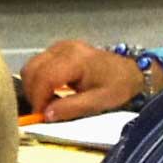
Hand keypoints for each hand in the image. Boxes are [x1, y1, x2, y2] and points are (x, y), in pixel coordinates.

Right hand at [18, 42, 139, 122]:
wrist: (131, 71)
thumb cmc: (118, 86)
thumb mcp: (99, 102)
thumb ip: (71, 108)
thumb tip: (45, 115)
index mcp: (75, 59)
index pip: (44, 77)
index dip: (38, 98)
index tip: (40, 116)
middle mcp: (64, 48)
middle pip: (32, 69)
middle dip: (33, 93)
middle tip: (43, 112)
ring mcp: (60, 47)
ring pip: (31, 66)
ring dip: (33, 87)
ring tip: (47, 103)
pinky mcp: (58, 49)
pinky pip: (38, 64)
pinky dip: (38, 80)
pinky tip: (51, 93)